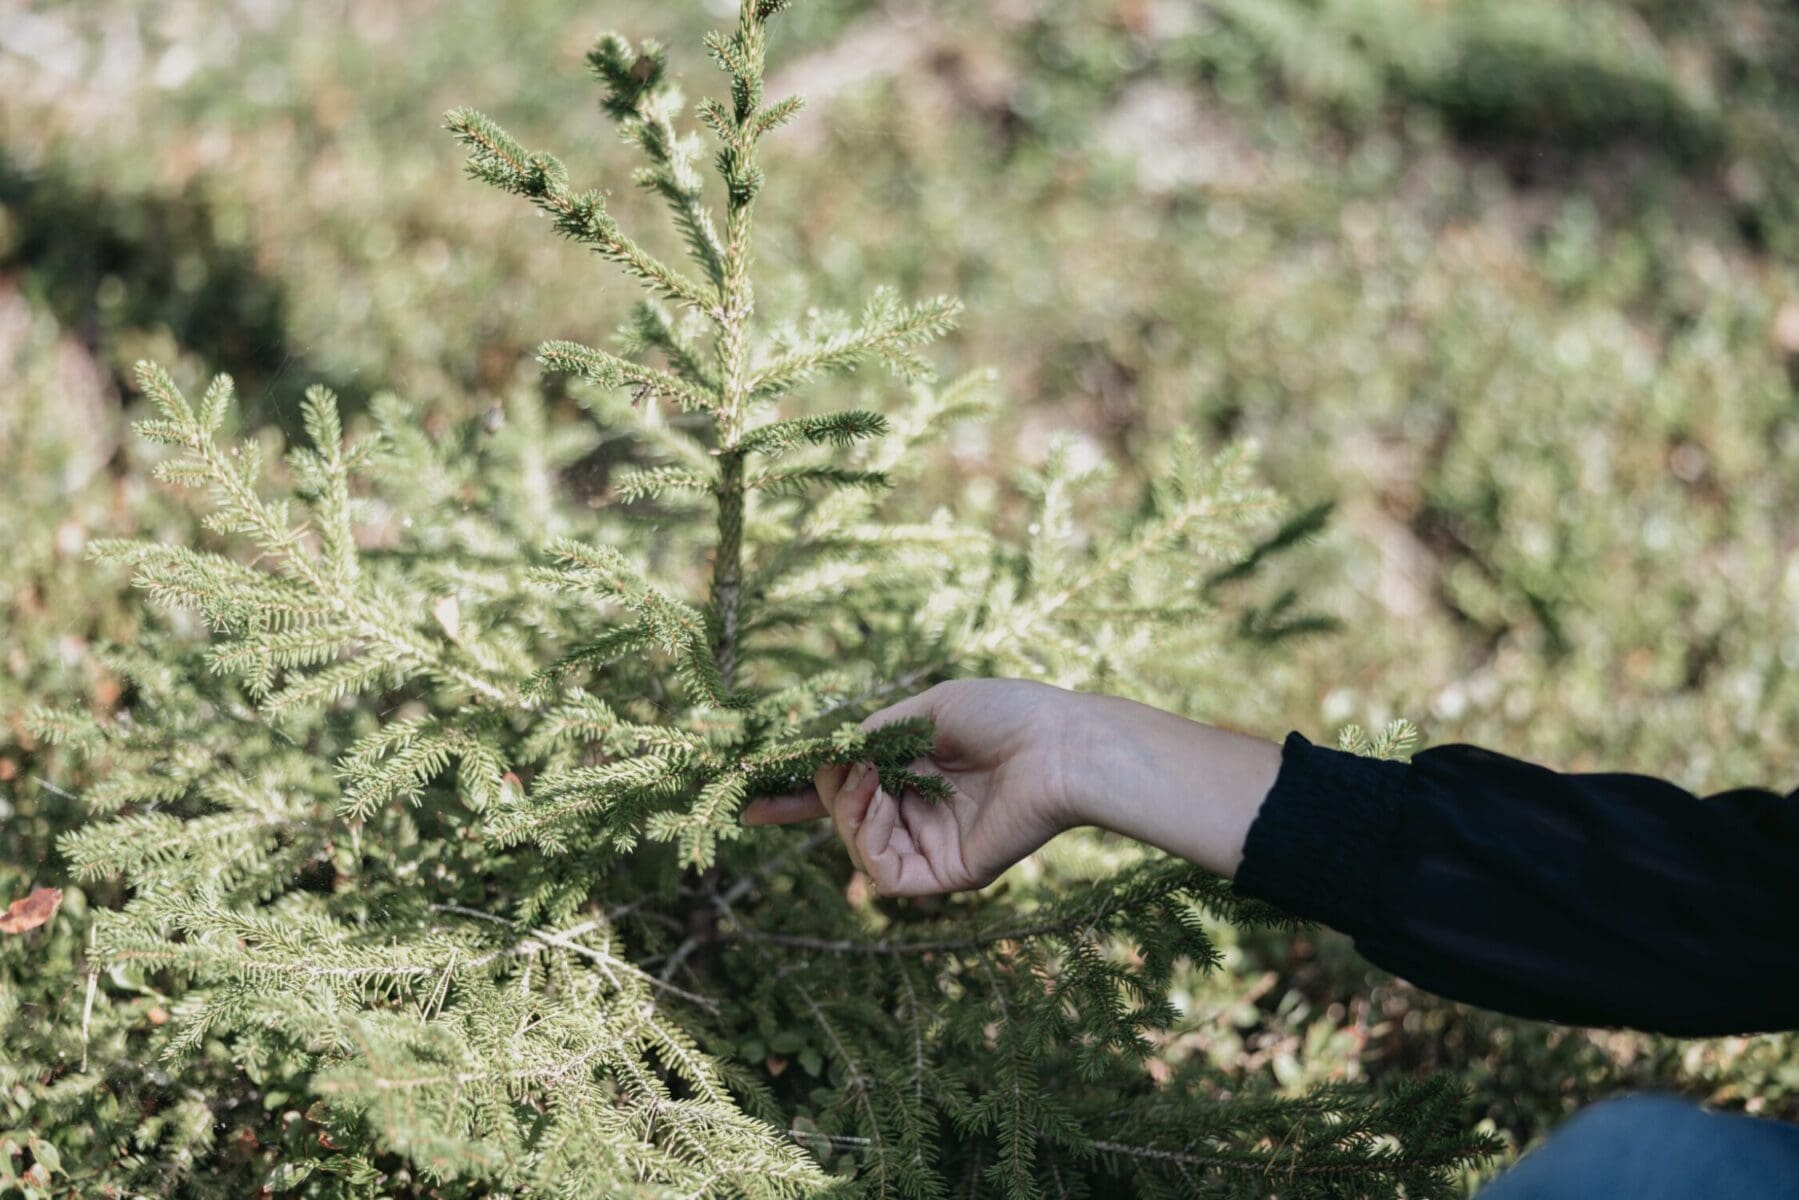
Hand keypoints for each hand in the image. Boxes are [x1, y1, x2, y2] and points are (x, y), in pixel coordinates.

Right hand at [741, 679, 1083, 895]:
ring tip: (867, 776)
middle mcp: (918, 813)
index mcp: (914, 773)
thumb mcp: (924, 711)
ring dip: (847, 808)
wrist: (1058, 745)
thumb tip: (827, 758)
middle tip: (839, 765)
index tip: (747, 795)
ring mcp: (931, 846)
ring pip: (857, 844)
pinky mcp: (945, 875)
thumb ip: (871, 737)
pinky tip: (879, 802)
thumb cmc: (1004, 713)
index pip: (845, 791)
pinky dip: (866, 837)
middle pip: (842, 817)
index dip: (796, 797)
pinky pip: (884, 872)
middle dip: (826, 791)